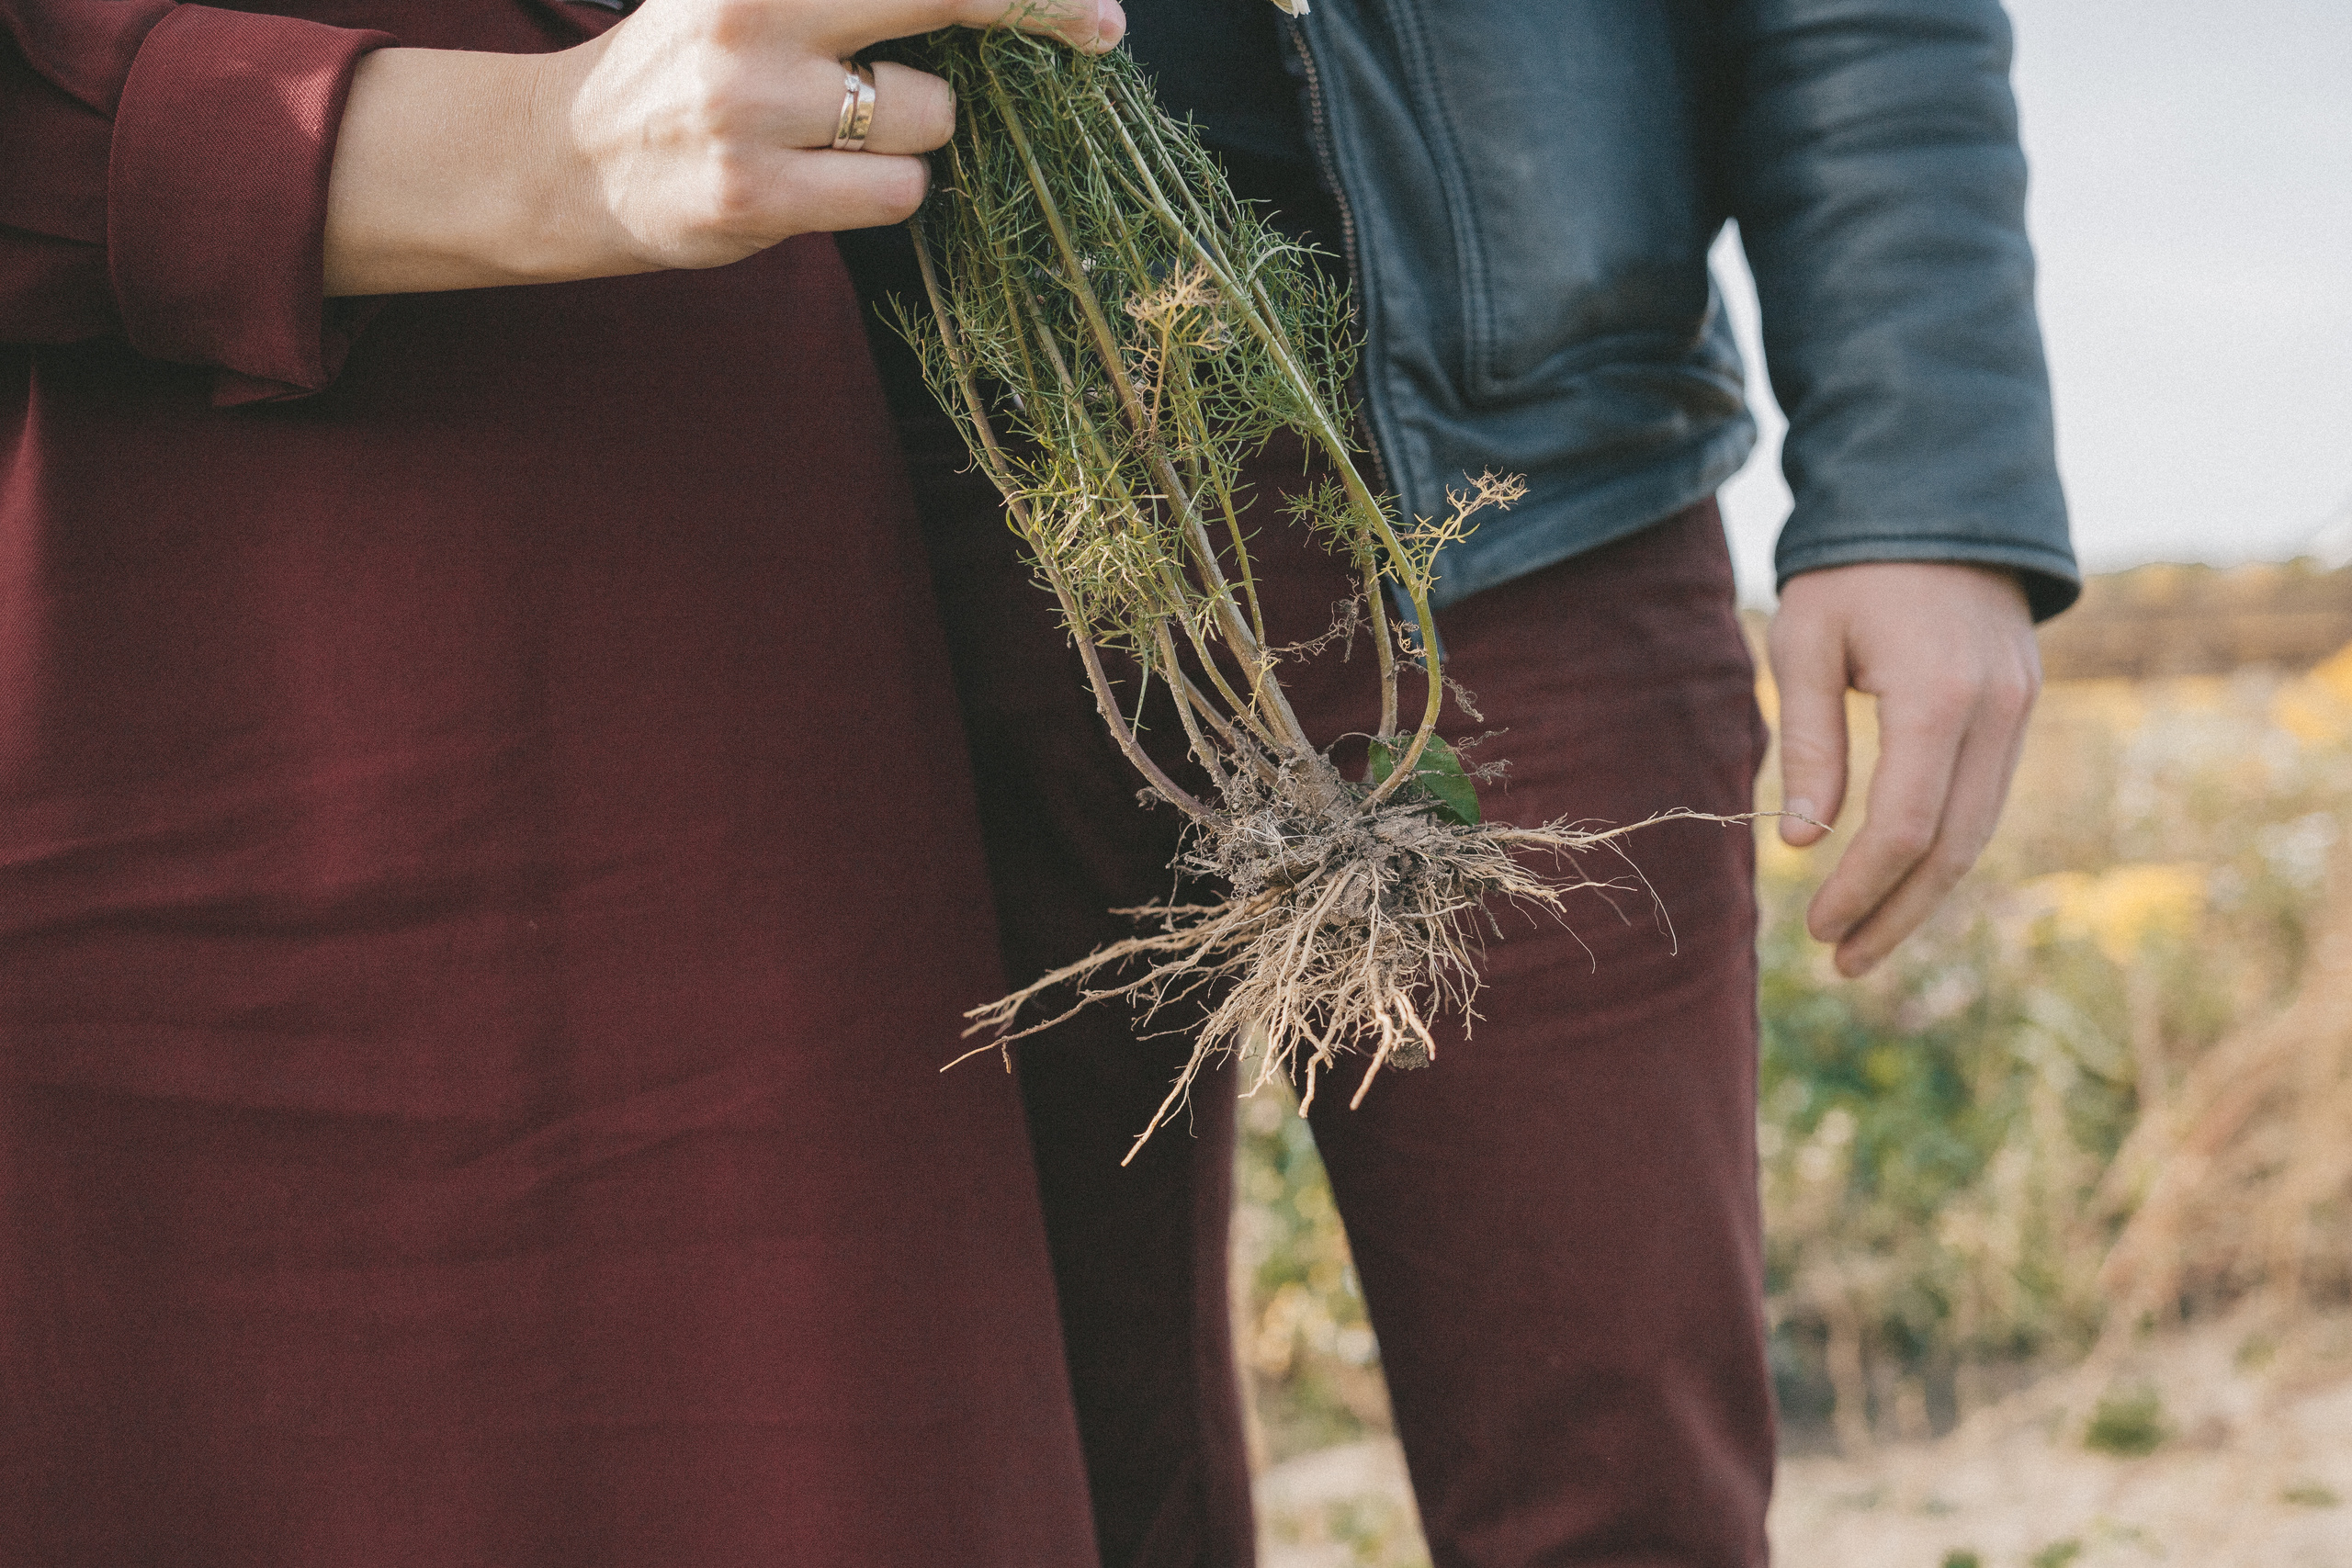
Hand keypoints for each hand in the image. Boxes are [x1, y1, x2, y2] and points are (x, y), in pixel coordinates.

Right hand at [325, 0, 1125, 294]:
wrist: (562, 157)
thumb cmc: (684, 65)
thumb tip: (976, 4)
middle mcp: (756, 12)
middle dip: (1039, 7)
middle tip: (1099, 28)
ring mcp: (755, 107)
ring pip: (931, 117)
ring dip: (913, 133)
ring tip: (838, 132)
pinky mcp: (756, 195)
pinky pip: (897, 193)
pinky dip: (884, 192)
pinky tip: (820, 184)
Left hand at [1768, 562, 2040, 977]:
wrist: (1935, 495)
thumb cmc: (1851, 568)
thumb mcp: (1805, 643)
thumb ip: (1808, 744)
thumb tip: (1800, 841)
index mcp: (1937, 698)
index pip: (1902, 828)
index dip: (1859, 889)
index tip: (1815, 927)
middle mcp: (1996, 713)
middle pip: (1953, 847)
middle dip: (1897, 914)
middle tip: (1844, 961)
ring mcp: (2021, 711)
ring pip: (1979, 830)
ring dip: (1926, 893)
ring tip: (1868, 940)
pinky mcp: (2023, 707)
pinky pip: (1987, 797)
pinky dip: (1947, 847)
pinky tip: (1903, 879)